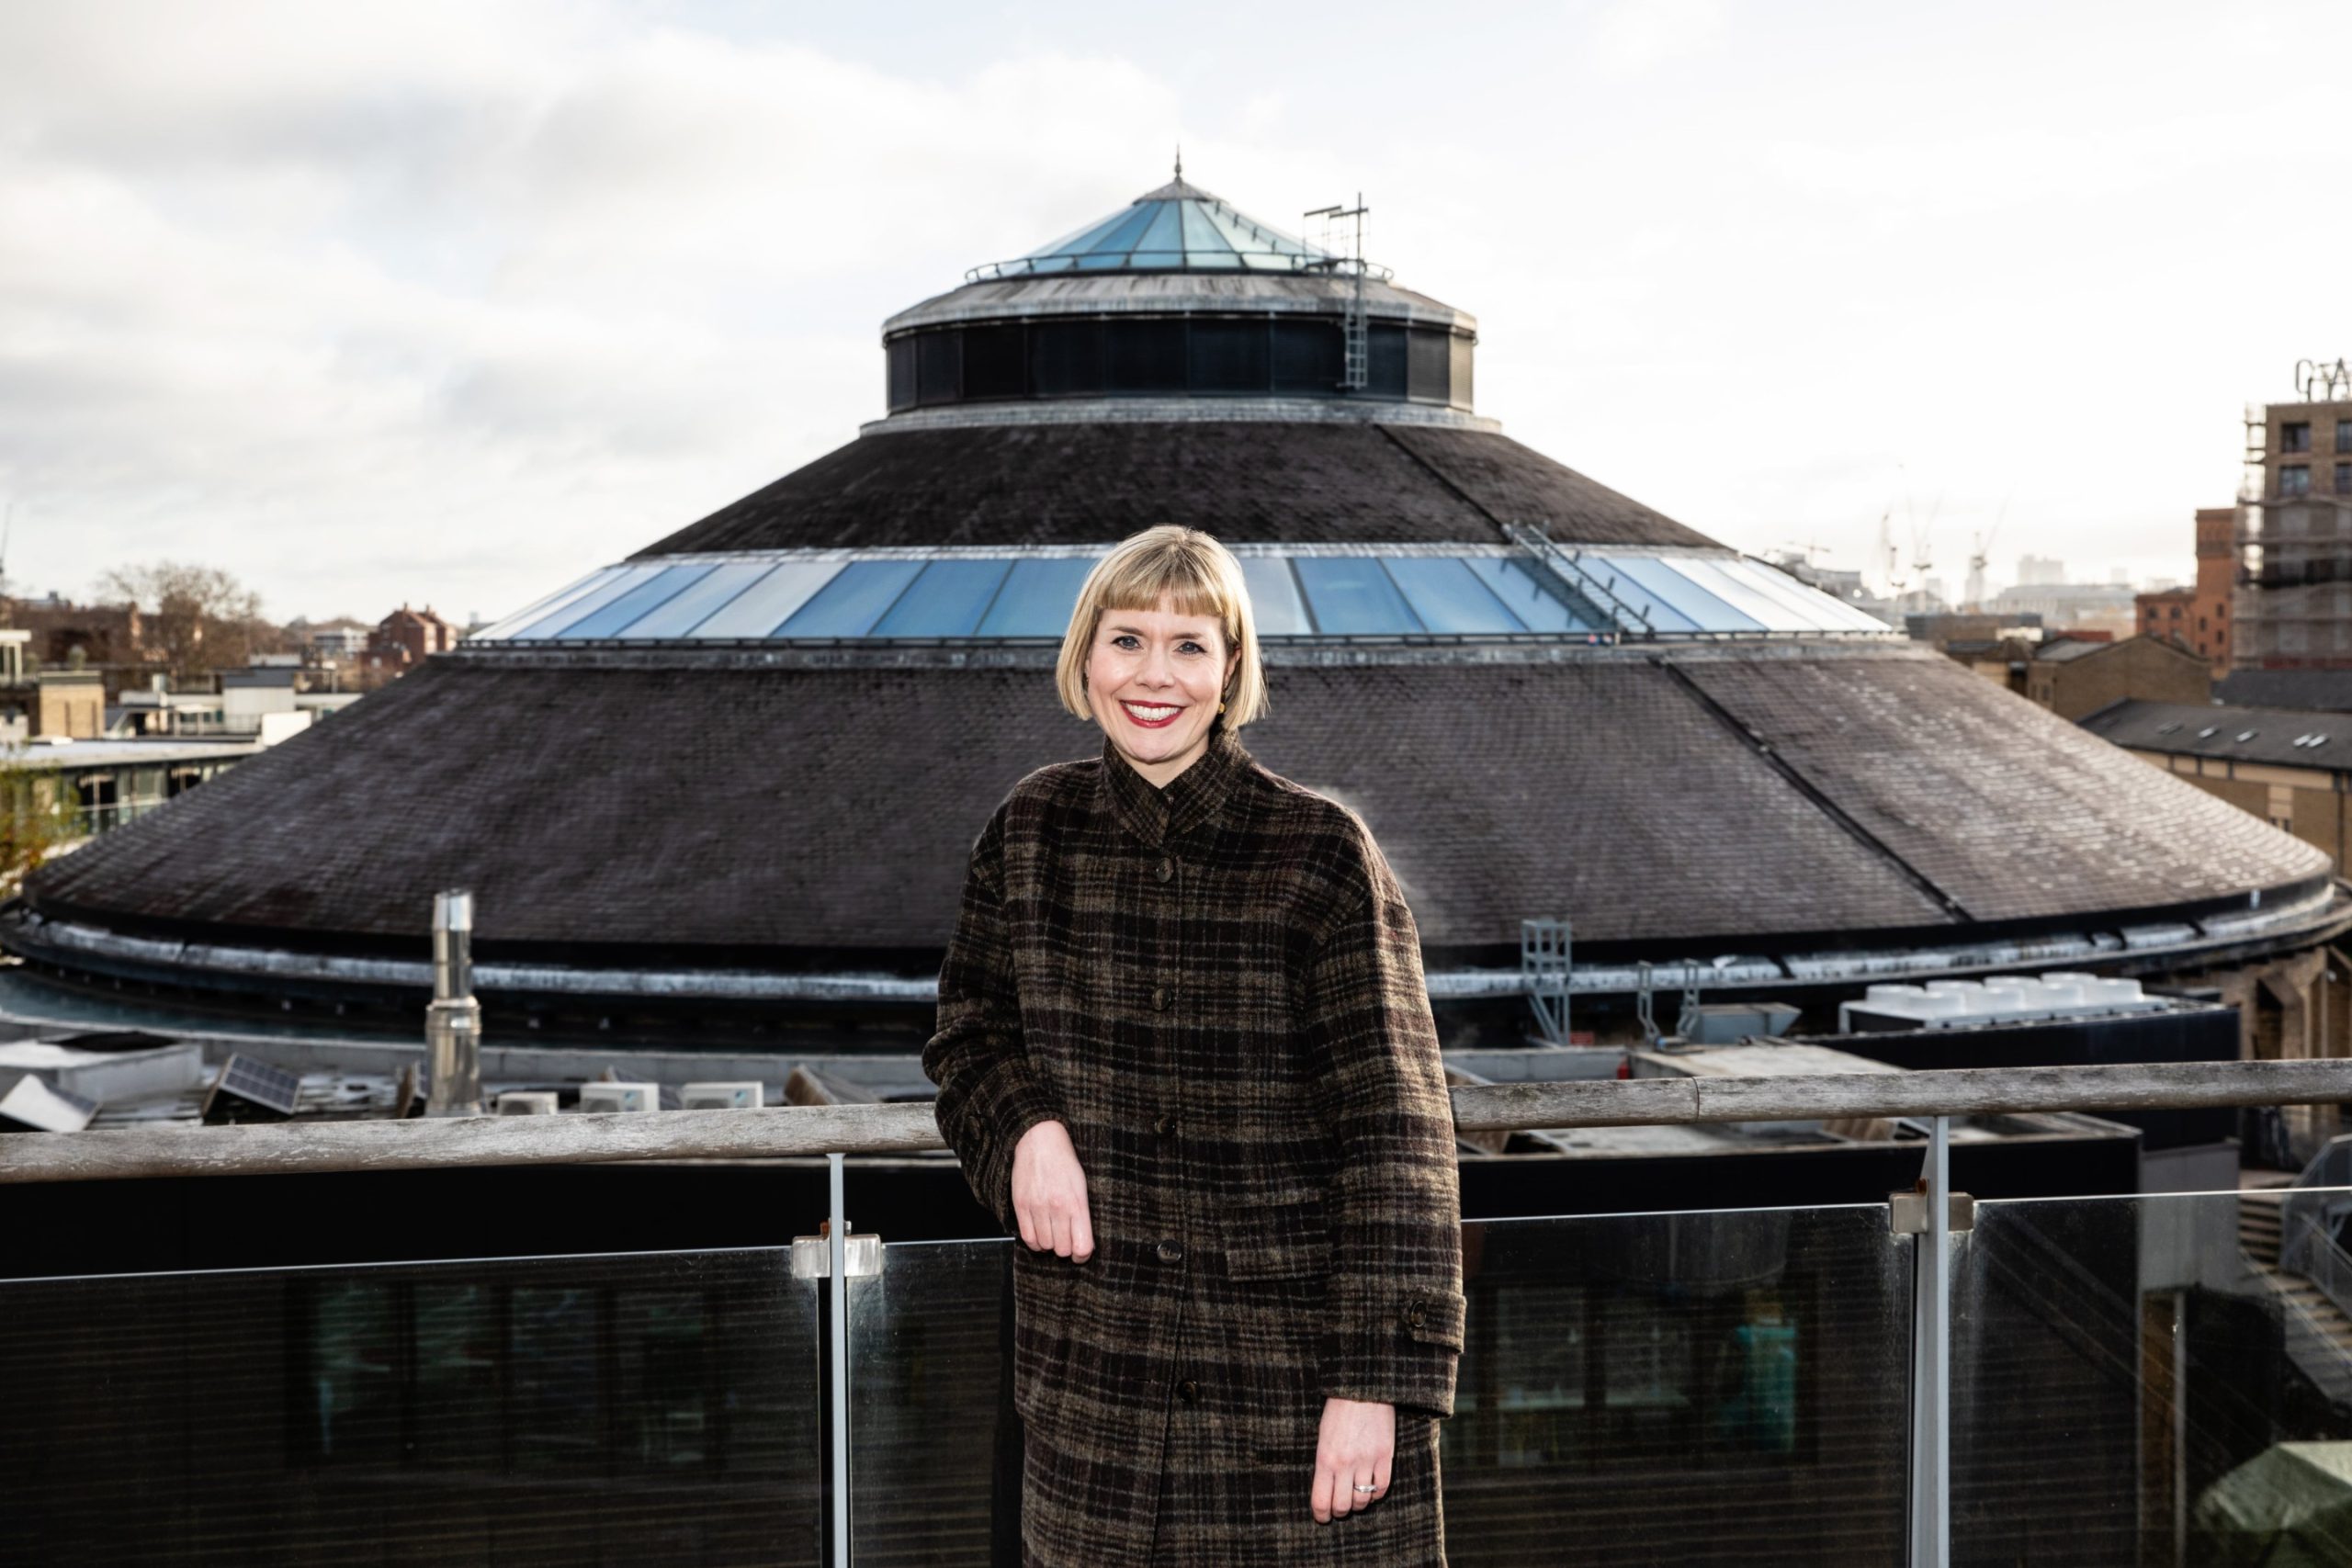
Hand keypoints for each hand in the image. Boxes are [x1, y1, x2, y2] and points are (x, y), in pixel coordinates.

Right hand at [1011, 1118, 1093, 1262]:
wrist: (1040, 1140)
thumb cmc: (1065, 1162)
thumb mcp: (1082, 1186)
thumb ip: (1083, 1215)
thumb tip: (1084, 1244)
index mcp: (1077, 1203)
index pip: (1082, 1246)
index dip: (1083, 1255)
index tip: (1081, 1253)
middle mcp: (1057, 1208)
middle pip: (1062, 1249)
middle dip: (1066, 1249)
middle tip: (1067, 1241)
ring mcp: (1037, 1207)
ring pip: (1045, 1245)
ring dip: (1050, 1244)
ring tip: (1053, 1234)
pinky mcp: (1020, 1205)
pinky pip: (1027, 1237)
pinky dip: (1035, 1242)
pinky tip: (1040, 1235)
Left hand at [1311, 1396, 1393, 1521]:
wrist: (1362, 1388)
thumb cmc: (1338, 1410)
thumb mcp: (1322, 1436)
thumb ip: (1324, 1463)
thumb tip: (1326, 1489)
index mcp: (1325, 1459)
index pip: (1321, 1501)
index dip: (1321, 1515)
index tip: (1323, 1517)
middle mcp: (1345, 1464)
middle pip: (1343, 1506)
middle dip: (1340, 1511)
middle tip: (1339, 1508)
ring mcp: (1367, 1461)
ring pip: (1363, 1499)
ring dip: (1359, 1503)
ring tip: (1356, 1497)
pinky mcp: (1386, 1456)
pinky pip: (1382, 1487)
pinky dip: (1377, 1493)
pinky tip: (1372, 1488)